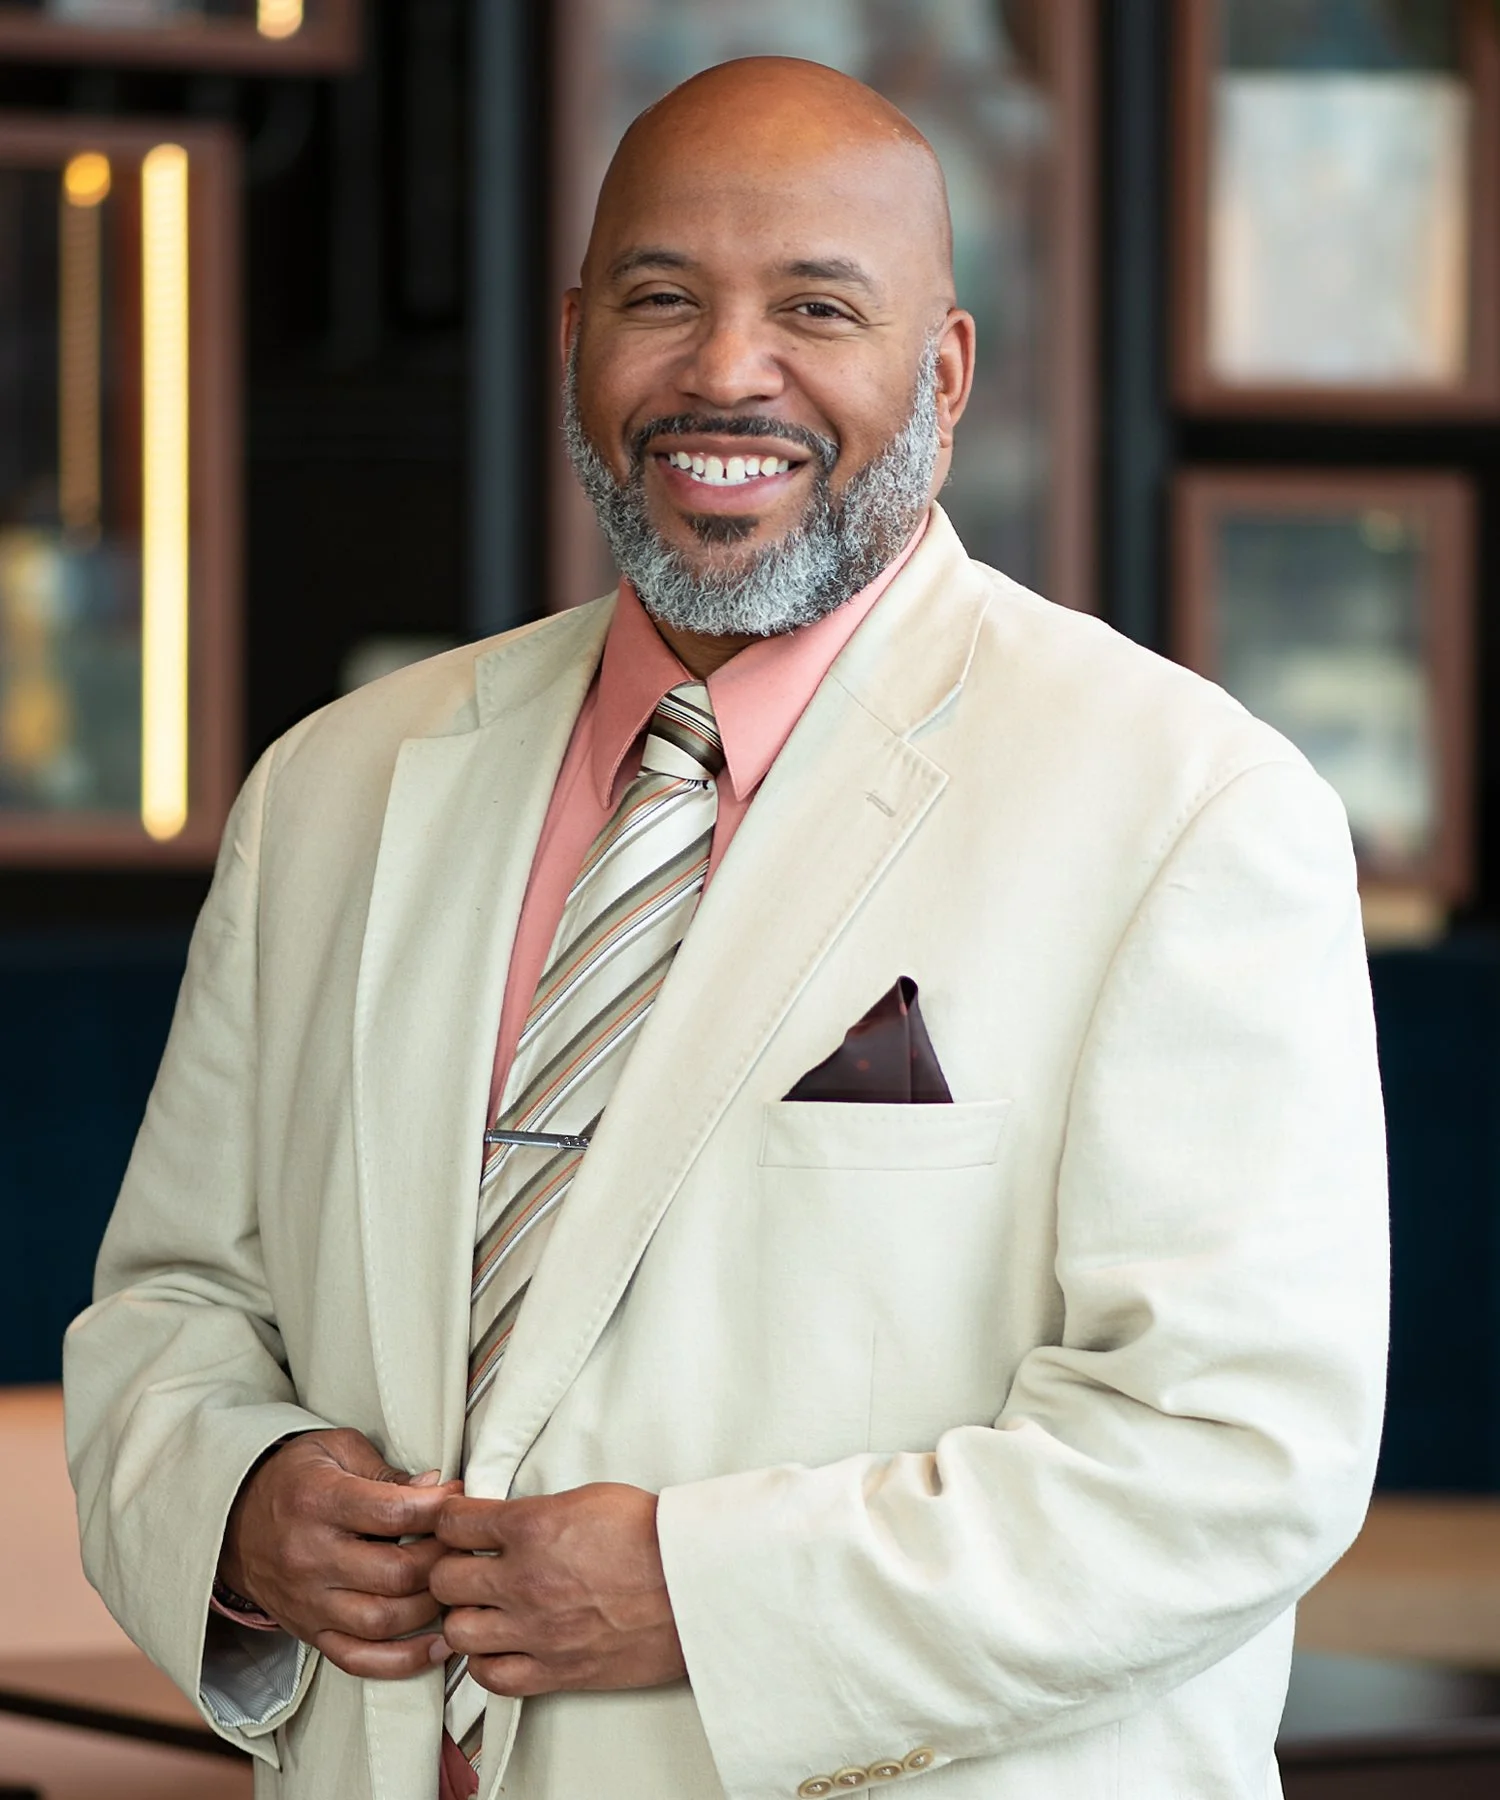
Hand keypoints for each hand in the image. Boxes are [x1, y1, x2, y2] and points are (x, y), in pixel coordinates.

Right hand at [219, 1428, 460, 1678]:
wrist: (233, 1520)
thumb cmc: (295, 1477)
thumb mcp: (336, 1450)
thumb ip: (386, 1472)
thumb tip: (437, 1489)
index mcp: (318, 1501)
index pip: (393, 1513)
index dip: (439, 1509)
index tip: (461, 1500)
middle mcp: (310, 1556)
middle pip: (395, 1573)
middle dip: (443, 1559)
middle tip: (463, 1545)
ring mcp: (308, 1601)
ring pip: (383, 1620)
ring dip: (432, 1608)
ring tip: (455, 1586)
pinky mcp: (309, 1632)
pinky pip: (359, 1660)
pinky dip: (403, 1661)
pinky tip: (438, 1644)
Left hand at [429, 1483, 684, 1696]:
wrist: (694, 1583)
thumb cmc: (655, 1538)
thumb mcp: (589, 1497)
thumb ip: (537, 1510)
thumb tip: (509, 1519)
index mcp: (533, 1526)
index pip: (454, 1522)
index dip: (448, 1520)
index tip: (453, 1524)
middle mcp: (525, 1580)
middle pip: (444, 1579)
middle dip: (450, 1568)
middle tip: (465, 1565)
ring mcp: (537, 1630)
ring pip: (457, 1630)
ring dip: (464, 1616)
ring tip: (481, 1607)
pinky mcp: (555, 1670)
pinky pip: (491, 1677)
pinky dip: (487, 1662)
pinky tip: (499, 1645)